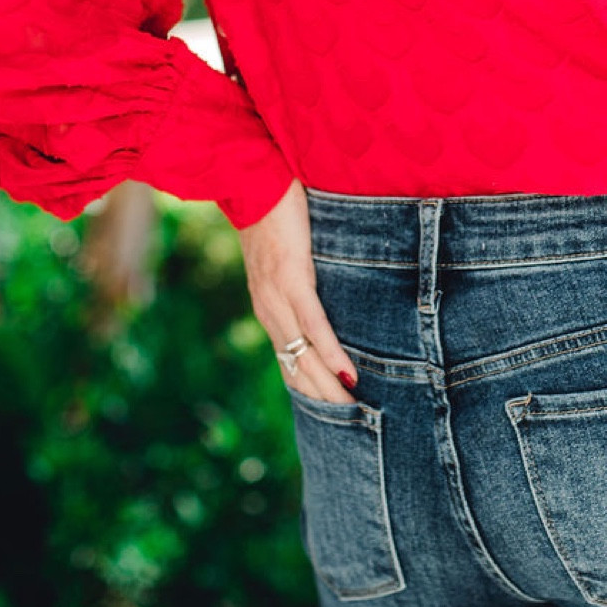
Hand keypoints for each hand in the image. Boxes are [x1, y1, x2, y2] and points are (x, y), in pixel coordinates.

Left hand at [236, 179, 358, 404]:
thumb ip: (300, 276)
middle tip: (351, 427)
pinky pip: (313, 324)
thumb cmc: (274, 212)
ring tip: (354, 412)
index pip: (287, 360)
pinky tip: (347, 373)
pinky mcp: (292, 277)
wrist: (252, 179)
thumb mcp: (287, 253)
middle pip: (295, 368)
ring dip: (328, 386)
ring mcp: (278, 295)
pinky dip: (330, 350)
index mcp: (268, 307)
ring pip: (303, 354)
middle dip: (322, 399)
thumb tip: (324, 290)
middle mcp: (269, 309)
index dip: (308, 388)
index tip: (333, 413)